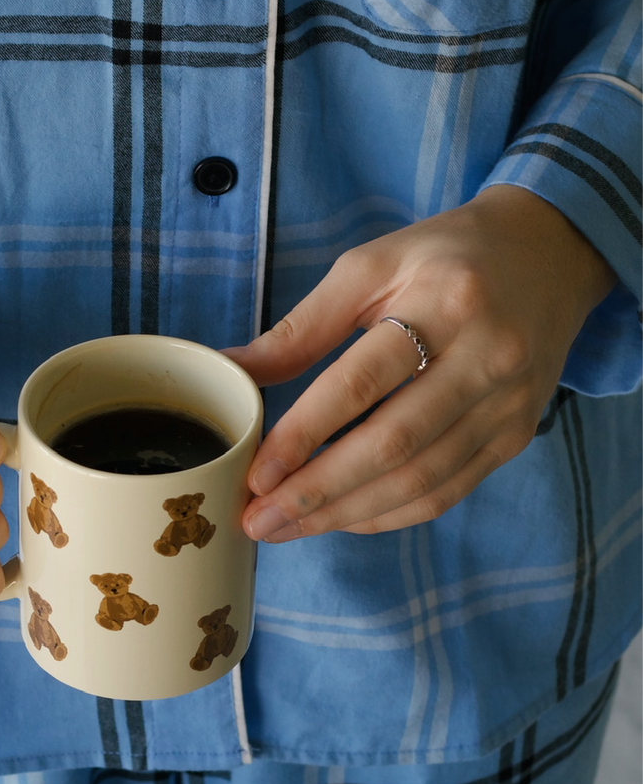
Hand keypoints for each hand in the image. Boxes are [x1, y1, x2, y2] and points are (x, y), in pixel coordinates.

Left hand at [225, 186, 614, 539]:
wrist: (549, 255)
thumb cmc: (446, 258)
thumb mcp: (371, 267)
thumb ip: (304, 326)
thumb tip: (235, 370)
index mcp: (444, 303)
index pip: (361, 384)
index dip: (304, 435)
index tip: (258, 474)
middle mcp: (486, 358)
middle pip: (393, 444)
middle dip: (318, 491)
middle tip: (260, 520)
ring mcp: (508, 404)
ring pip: (420, 480)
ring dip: (347, 513)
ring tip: (288, 528)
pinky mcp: (516, 436)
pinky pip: (448, 491)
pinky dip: (390, 514)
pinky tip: (343, 519)